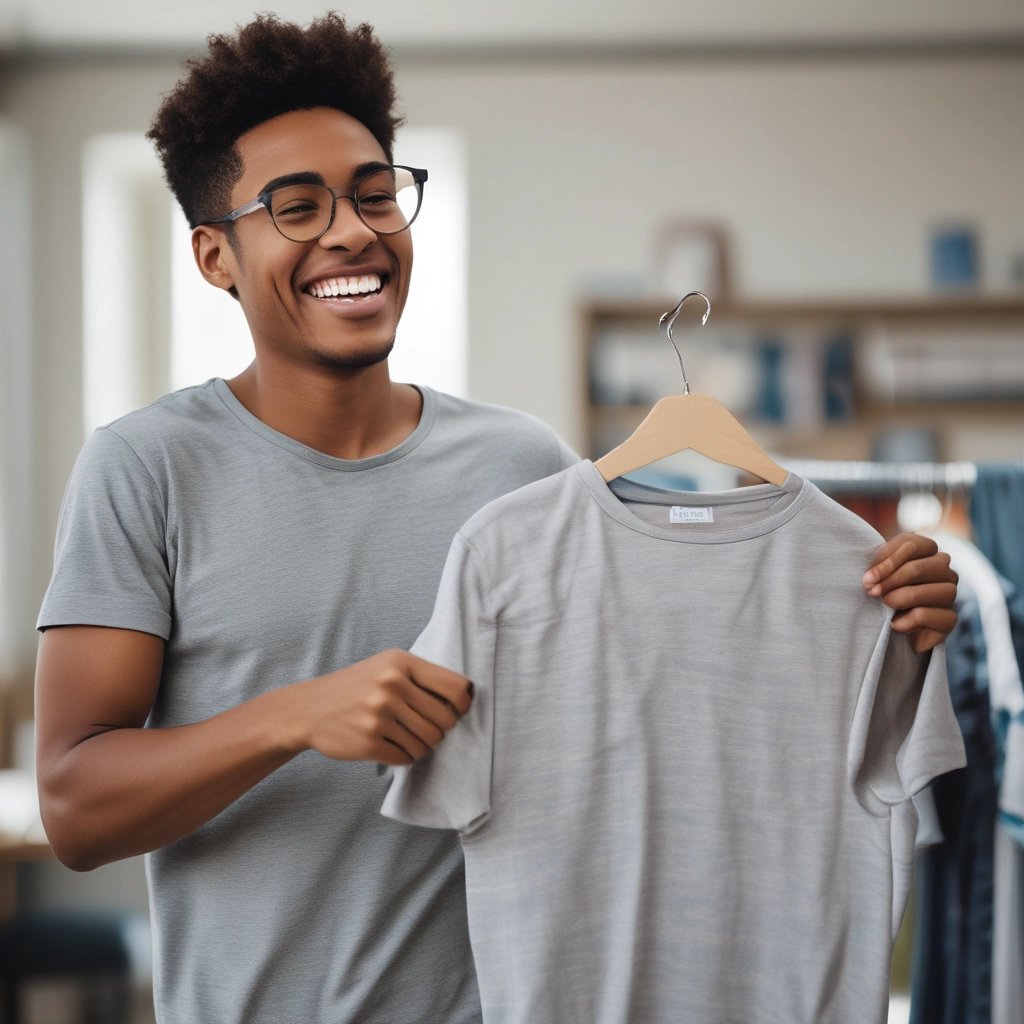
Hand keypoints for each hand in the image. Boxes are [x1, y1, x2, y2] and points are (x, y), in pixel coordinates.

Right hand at [294, 649, 473, 764]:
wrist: (309, 709)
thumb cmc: (357, 686)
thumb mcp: (387, 666)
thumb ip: (421, 677)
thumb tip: (464, 699)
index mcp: (401, 663)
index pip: (456, 688)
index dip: (463, 705)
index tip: (456, 713)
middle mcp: (392, 685)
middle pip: (444, 721)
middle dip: (440, 730)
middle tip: (426, 728)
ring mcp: (379, 714)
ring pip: (427, 743)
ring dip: (423, 746)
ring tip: (408, 738)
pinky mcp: (369, 742)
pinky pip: (407, 758)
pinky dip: (404, 756)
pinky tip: (391, 746)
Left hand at [862, 533, 958, 652]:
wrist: (891, 627)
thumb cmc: (883, 591)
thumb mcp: (877, 573)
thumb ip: (877, 564)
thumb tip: (872, 575)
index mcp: (928, 552)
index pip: (911, 544)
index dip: (886, 560)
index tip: (867, 577)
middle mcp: (944, 570)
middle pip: (917, 568)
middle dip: (889, 580)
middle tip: (870, 591)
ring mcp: (950, 594)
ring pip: (929, 591)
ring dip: (900, 598)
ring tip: (885, 604)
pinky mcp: (949, 619)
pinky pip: (930, 615)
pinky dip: (907, 621)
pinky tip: (895, 623)